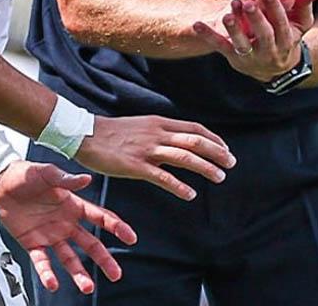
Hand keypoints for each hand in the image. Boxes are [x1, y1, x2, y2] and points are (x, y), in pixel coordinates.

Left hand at [0, 161, 136, 294]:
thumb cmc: (24, 174)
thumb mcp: (46, 173)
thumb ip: (66, 179)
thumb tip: (87, 179)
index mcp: (73, 204)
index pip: (100, 217)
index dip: (116, 227)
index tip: (131, 238)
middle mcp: (65, 222)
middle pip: (90, 244)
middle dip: (104, 259)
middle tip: (116, 274)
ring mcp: (50, 234)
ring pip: (70, 258)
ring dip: (79, 273)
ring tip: (88, 287)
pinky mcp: (32, 243)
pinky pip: (42, 261)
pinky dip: (47, 273)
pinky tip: (53, 284)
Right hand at [74, 115, 234, 200]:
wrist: (85, 134)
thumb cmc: (112, 133)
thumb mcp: (141, 125)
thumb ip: (159, 133)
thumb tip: (177, 141)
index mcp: (159, 123)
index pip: (194, 128)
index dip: (213, 139)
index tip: (225, 149)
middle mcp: (157, 134)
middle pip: (195, 140)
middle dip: (216, 152)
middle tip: (231, 163)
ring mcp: (147, 149)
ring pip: (184, 156)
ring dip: (205, 167)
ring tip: (220, 177)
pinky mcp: (136, 166)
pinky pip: (162, 176)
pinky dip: (179, 186)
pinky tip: (190, 194)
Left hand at [194, 0, 317, 80]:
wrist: (274, 70)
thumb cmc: (287, 39)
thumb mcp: (299, 26)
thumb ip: (304, 8)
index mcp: (286, 40)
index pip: (282, 24)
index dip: (275, 9)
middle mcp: (269, 51)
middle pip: (264, 35)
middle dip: (256, 19)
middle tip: (248, 2)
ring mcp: (250, 56)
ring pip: (242, 43)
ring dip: (234, 29)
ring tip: (227, 14)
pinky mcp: (234, 58)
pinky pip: (220, 47)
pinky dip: (208, 36)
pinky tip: (197, 24)